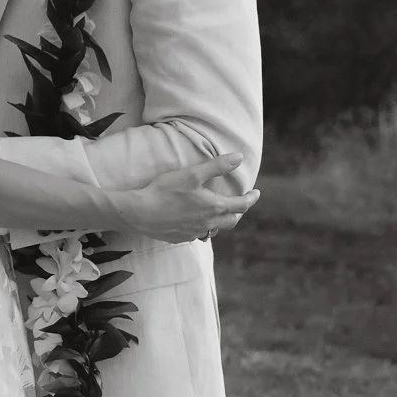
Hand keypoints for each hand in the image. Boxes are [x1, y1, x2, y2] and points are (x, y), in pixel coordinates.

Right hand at [114, 154, 259, 245]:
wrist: (140, 213)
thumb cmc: (165, 191)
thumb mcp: (192, 174)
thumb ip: (217, 166)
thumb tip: (239, 157)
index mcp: (213, 208)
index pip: (241, 205)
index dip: (251, 198)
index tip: (256, 193)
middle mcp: (207, 224)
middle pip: (231, 221)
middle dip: (238, 212)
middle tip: (240, 204)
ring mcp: (194, 233)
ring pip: (214, 229)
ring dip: (220, 221)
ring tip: (219, 212)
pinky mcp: (181, 238)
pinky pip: (198, 234)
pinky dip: (202, 226)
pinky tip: (195, 220)